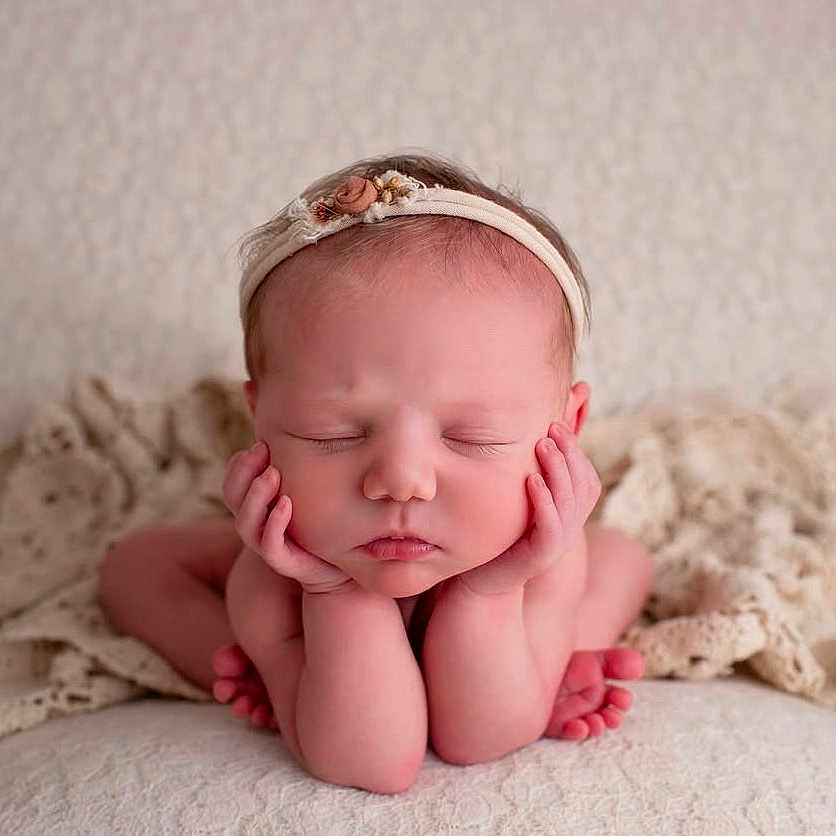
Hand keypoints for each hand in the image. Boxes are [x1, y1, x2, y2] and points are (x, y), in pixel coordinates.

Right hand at [222, 441, 353, 593]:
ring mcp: (267, 543)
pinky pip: (269, 545)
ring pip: (245, 521)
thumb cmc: (321, 521)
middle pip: (232, 496)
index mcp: (257, 505)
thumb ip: (295, 459)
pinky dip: (275, 523)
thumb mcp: (306, 486)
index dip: (240, 463)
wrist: (338, 565)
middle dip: (244, 471)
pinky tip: (286, 503)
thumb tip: (290, 416)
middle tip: (262, 449)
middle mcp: (257, 524)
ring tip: (272, 474)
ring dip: (256, 495)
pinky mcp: (284, 562)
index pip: (233, 482)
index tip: (261, 443)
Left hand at [455, 422, 600, 596]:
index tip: (557, 424)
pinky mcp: (542, 556)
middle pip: (584, 485)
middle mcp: (570, 528)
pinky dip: (544, 500)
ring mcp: (559, 543)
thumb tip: (529, 436)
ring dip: (558, 470)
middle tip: (552, 427)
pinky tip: (531, 480)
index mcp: (569, 514)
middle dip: (570, 452)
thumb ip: (529, 475)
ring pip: (570, 502)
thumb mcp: (518, 501)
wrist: (483, 582)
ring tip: (542, 445)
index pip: (588, 479)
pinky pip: (551, 525)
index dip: (577, 451)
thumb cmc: (498, 535)